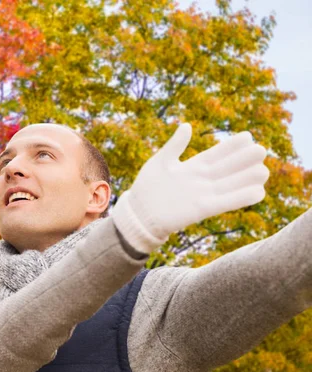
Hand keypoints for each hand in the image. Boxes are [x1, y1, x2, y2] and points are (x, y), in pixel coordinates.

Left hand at [111, 123, 268, 252]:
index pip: (216, 154)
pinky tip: (258, 193)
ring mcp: (202, 195)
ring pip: (230, 185)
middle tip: (261, 150)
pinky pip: (225, 203)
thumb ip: (175, 145)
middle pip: (227, 168)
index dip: (231, 146)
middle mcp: (201, 180)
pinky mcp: (201, 210)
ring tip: (264, 171)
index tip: (248, 136)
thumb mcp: (160, 162)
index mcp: (192, 167)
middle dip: (244, 160)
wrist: (138, 214)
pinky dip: (240, 198)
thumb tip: (187, 125)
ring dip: (247, 179)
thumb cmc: (146, 187)